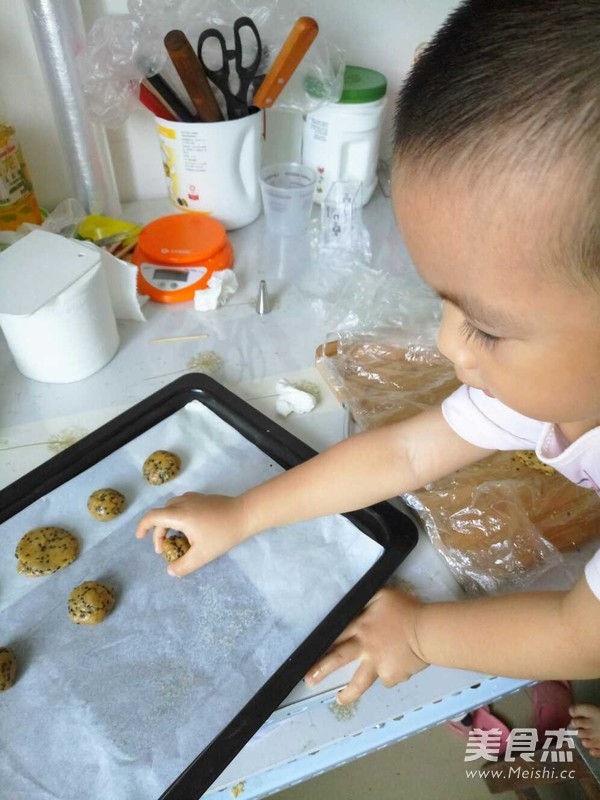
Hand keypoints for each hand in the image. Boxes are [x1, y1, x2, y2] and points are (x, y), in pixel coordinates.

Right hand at [135, 492, 247, 576]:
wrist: (245, 514)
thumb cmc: (222, 534)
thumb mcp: (202, 555)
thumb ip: (184, 565)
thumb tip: (170, 571)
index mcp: (179, 515)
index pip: (153, 517)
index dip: (143, 526)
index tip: (139, 537)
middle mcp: (183, 502)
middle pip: (162, 514)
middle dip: (159, 532)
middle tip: (164, 550)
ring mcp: (194, 498)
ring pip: (172, 508)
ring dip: (169, 524)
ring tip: (177, 540)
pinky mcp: (203, 498)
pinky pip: (182, 505)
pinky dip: (178, 517)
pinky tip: (190, 530)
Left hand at [304, 588, 428, 703]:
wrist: (427, 631)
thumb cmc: (406, 609)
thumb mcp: (382, 595)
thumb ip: (366, 600)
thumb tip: (355, 600)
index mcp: (360, 625)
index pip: (334, 636)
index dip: (320, 645)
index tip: (306, 654)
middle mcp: (364, 647)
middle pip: (337, 659)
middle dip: (320, 670)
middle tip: (308, 680)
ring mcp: (376, 664)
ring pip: (358, 682)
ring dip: (347, 693)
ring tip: (338, 699)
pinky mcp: (390, 676)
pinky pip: (387, 678)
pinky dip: (390, 674)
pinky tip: (400, 665)